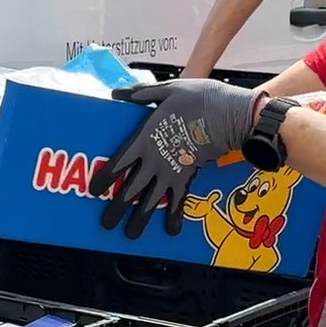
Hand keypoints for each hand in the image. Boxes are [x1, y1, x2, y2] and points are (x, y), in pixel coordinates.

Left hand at [90, 79, 258, 237]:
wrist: (230, 114)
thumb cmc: (200, 99)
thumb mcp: (168, 90)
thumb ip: (141, 94)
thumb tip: (117, 92)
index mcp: (144, 139)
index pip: (118, 163)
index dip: (105, 178)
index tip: (94, 191)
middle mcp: (154, 160)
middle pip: (130, 189)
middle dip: (117, 209)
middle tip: (106, 224)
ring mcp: (171, 171)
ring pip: (151, 201)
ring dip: (140, 219)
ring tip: (130, 236)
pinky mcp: (188, 177)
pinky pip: (178, 201)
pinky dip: (174, 216)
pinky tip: (171, 231)